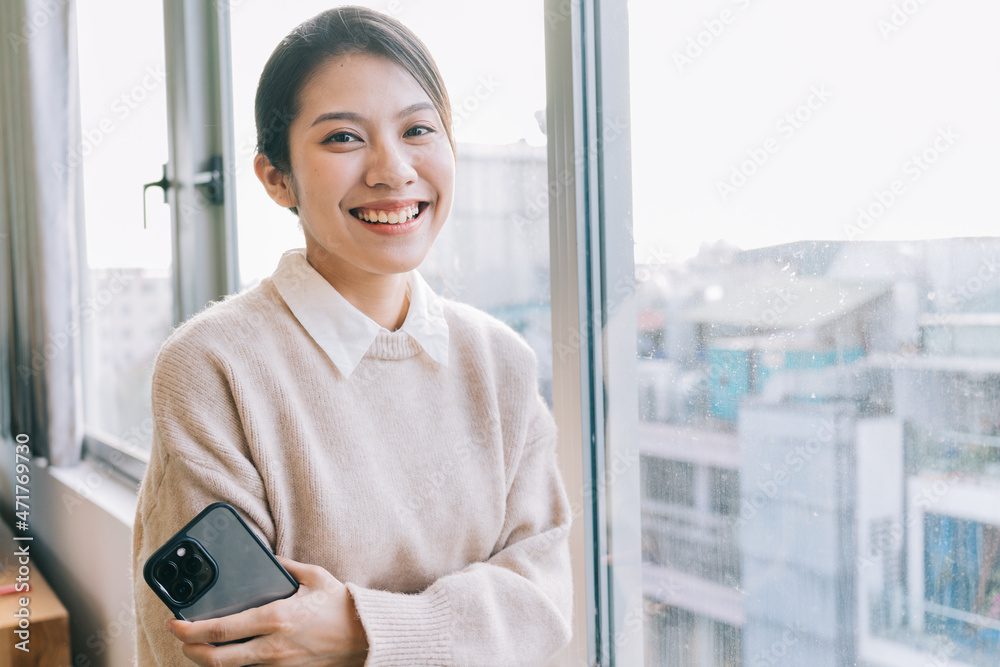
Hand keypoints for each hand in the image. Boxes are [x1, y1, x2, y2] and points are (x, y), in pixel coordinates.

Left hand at [166, 556, 368, 665]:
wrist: (367, 637)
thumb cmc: (341, 606)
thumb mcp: (314, 577)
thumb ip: (285, 566)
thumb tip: (267, 559)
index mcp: (276, 618)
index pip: (221, 629)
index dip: (191, 629)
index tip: (175, 623)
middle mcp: (273, 646)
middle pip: (217, 660)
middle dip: (191, 651)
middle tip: (180, 640)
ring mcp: (279, 665)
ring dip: (212, 659)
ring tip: (202, 645)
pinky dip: (238, 663)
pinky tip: (234, 651)